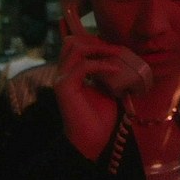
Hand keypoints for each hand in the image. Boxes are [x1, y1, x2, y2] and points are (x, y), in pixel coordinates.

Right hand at [54, 34, 124, 160]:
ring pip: (74, 48)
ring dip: (98, 48)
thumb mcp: (106, 89)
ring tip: (115, 54)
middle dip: (95, 41)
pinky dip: (101, 65)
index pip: (72, 44)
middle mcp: (62, 73)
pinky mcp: (65, 87)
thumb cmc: (100, 118)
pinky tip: (115, 69)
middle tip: (114, 49)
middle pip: (72, 41)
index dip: (89, 38)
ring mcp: (61, 79)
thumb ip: (105, 73)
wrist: (93, 141)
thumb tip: (118, 58)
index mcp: (70, 72)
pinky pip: (83, 66)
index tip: (110, 43)